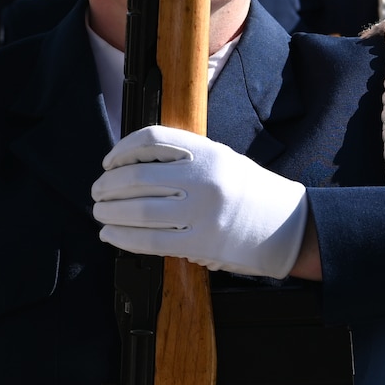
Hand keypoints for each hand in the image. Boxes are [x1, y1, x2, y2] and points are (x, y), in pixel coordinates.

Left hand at [93, 125, 308, 279]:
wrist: (287, 226)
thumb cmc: (251, 192)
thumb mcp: (223, 160)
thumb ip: (184, 160)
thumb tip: (131, 168)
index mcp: (209, 152)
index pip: (151, 140)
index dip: (121, 150)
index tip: (109, 162)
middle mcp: (204, 179)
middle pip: (135, 177)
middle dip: (107, 186)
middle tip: (97, 192)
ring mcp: (202, 214)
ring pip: (137, 210)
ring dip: (109, 213)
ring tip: (101, 214)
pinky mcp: (201, 244)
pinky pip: (149, 241)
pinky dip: (123, 238)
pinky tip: (113, 235)